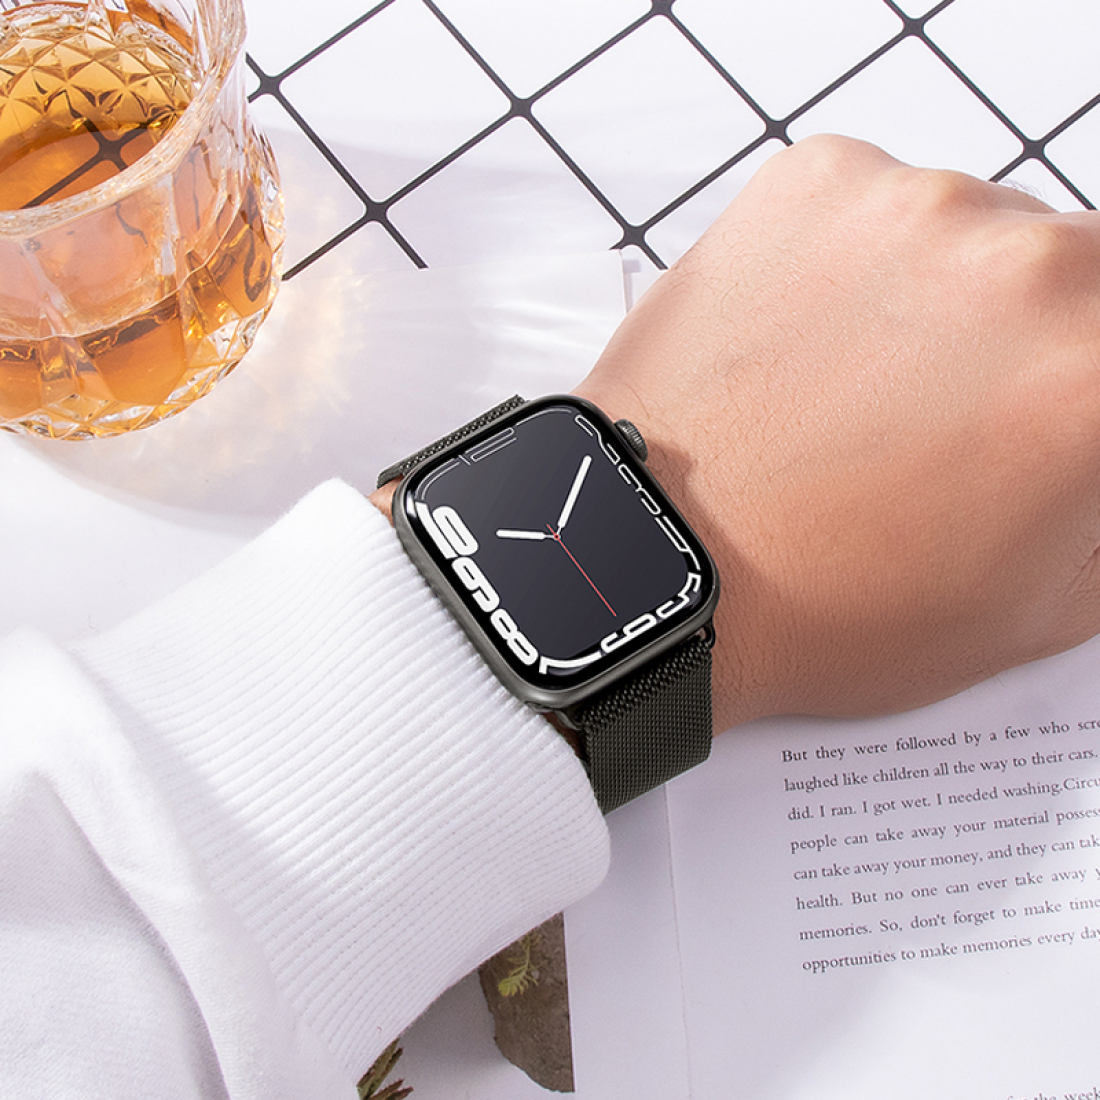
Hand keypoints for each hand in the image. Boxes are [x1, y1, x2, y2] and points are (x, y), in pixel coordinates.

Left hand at [573, 135, 1099, 731]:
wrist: (656, 565)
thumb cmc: (821, 605)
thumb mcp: (1037, 608)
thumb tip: (1094, 451)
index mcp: (1098, 370)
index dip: (1083, 383)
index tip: (1042, 407)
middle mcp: (1024, 263)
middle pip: (1077, 271)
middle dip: (1037, 337)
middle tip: (956, 409)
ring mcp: (911, 207)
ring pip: (977, 232)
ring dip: (945, 296)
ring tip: (859, 388)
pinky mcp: (815, 181)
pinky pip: (878, 205)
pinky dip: (859, 261)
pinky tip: (807, 345)